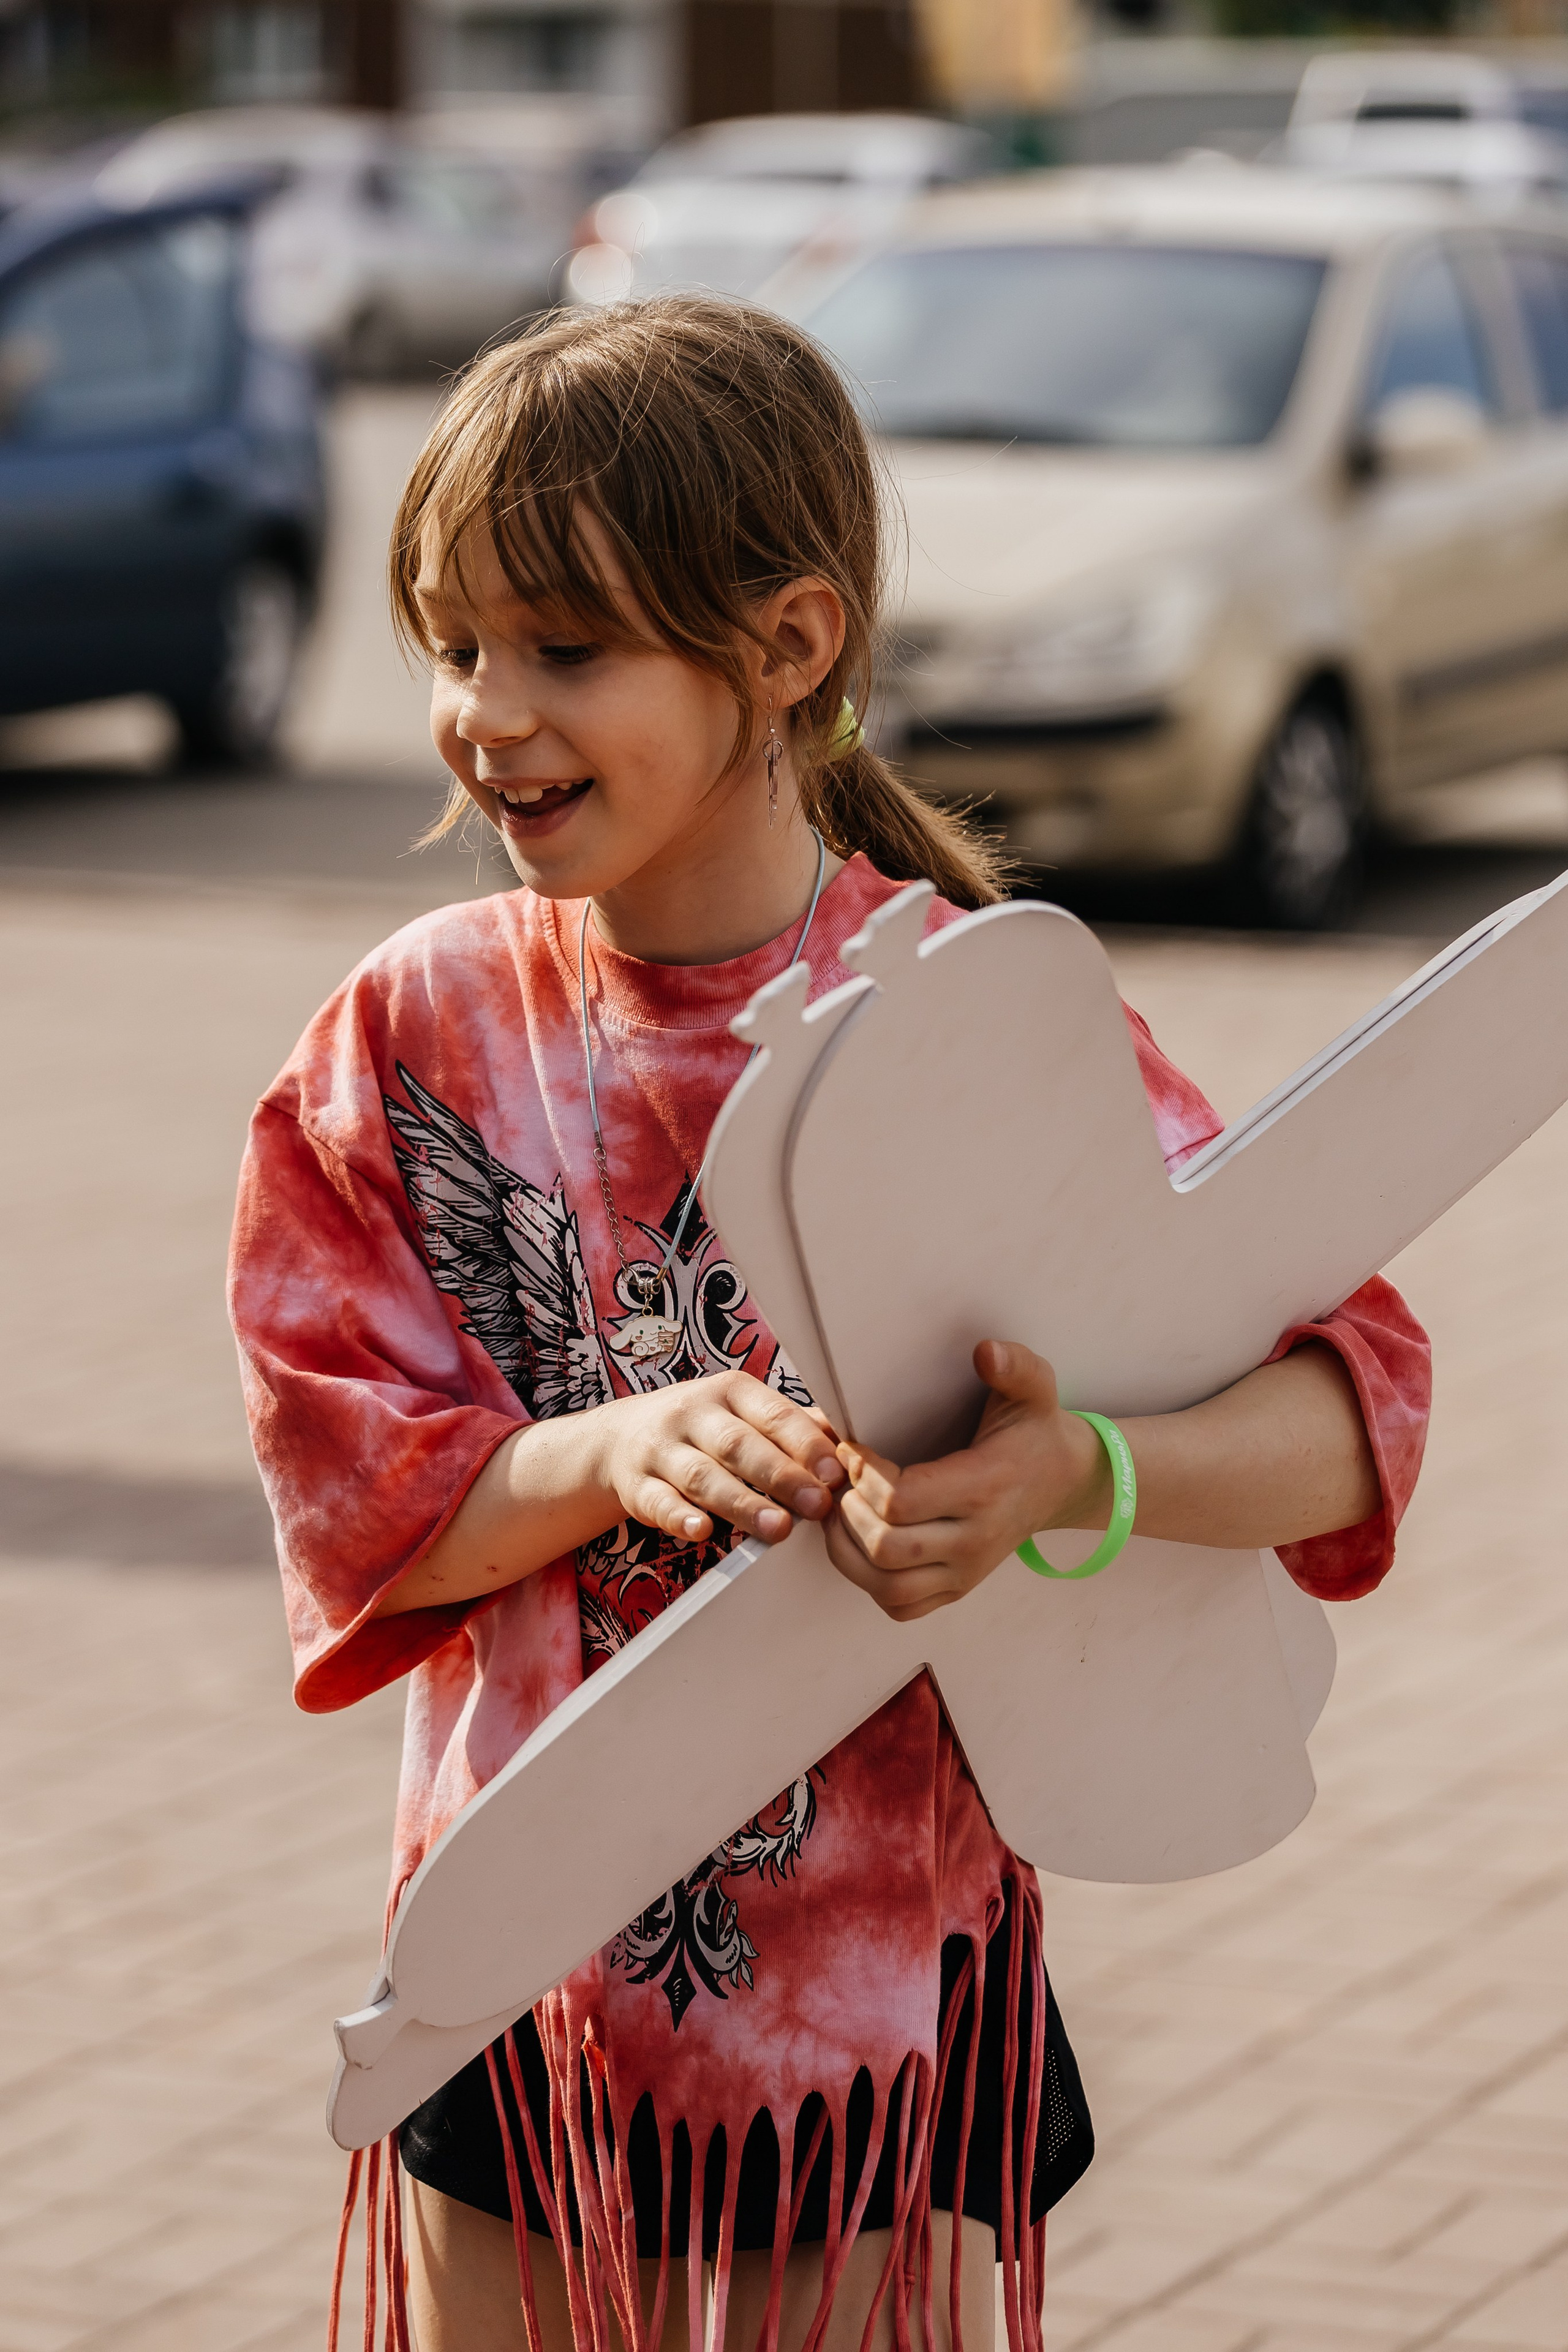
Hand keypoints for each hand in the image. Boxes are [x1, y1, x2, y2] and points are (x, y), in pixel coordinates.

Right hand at [591, 1370, 845, 1547]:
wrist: (621, 1437)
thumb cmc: (704, 1428)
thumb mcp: (745, 1414)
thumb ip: (794, 1428)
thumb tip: (851, 1444)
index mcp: (731, 1391)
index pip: (773, 1415)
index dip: (806, 1444)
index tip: (836, 1473)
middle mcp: (692, 1413)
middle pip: (739, 1445)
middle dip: (781, 1476)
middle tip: (817, 1505)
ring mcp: (661, 1449)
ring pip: (702, 1476)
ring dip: (741, 1503)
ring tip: (776, 1528)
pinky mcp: (637, 1485)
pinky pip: (658, 1502)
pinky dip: (679, 1517)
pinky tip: (702, 1531)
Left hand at [823, 1341, 1108, 1621]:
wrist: (1065, 1481)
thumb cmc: (1035, 1430)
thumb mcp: (1035, 1388)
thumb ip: (1014, 1365)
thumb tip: (985, 1351)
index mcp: (984, 1487)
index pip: (901, 1500)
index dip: (862, 1474)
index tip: (853, 1446)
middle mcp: (974, 1539)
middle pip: (885, 1546)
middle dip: (847, 1508)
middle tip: (838, 1475)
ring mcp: (965, 1572)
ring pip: (884, 1584)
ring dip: (847, 1547)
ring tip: (840, 1506)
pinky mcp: (956, 1589)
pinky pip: (898, 1604)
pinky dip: (867, 1579)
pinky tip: (860, 1540)